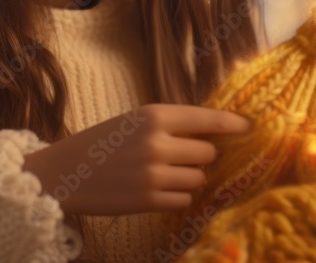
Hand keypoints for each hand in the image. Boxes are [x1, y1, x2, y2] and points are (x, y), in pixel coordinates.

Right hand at [22, 103, 250, 215]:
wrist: (64, 172)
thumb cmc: (102, 143)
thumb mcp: (134, 122)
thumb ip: (169, 125)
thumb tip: (214, 138)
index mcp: (154, 115)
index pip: (207, 119)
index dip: (232, 124)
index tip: (251, 127)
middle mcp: (158, 142)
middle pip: (208, 153)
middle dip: (198, 158)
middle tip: (175, 158)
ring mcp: (154, 173)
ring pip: (197, 179)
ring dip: (186, 179)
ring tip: (159, 175)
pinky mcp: (149, 200)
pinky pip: (184, 200)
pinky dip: (175, 198)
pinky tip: (153, 191)